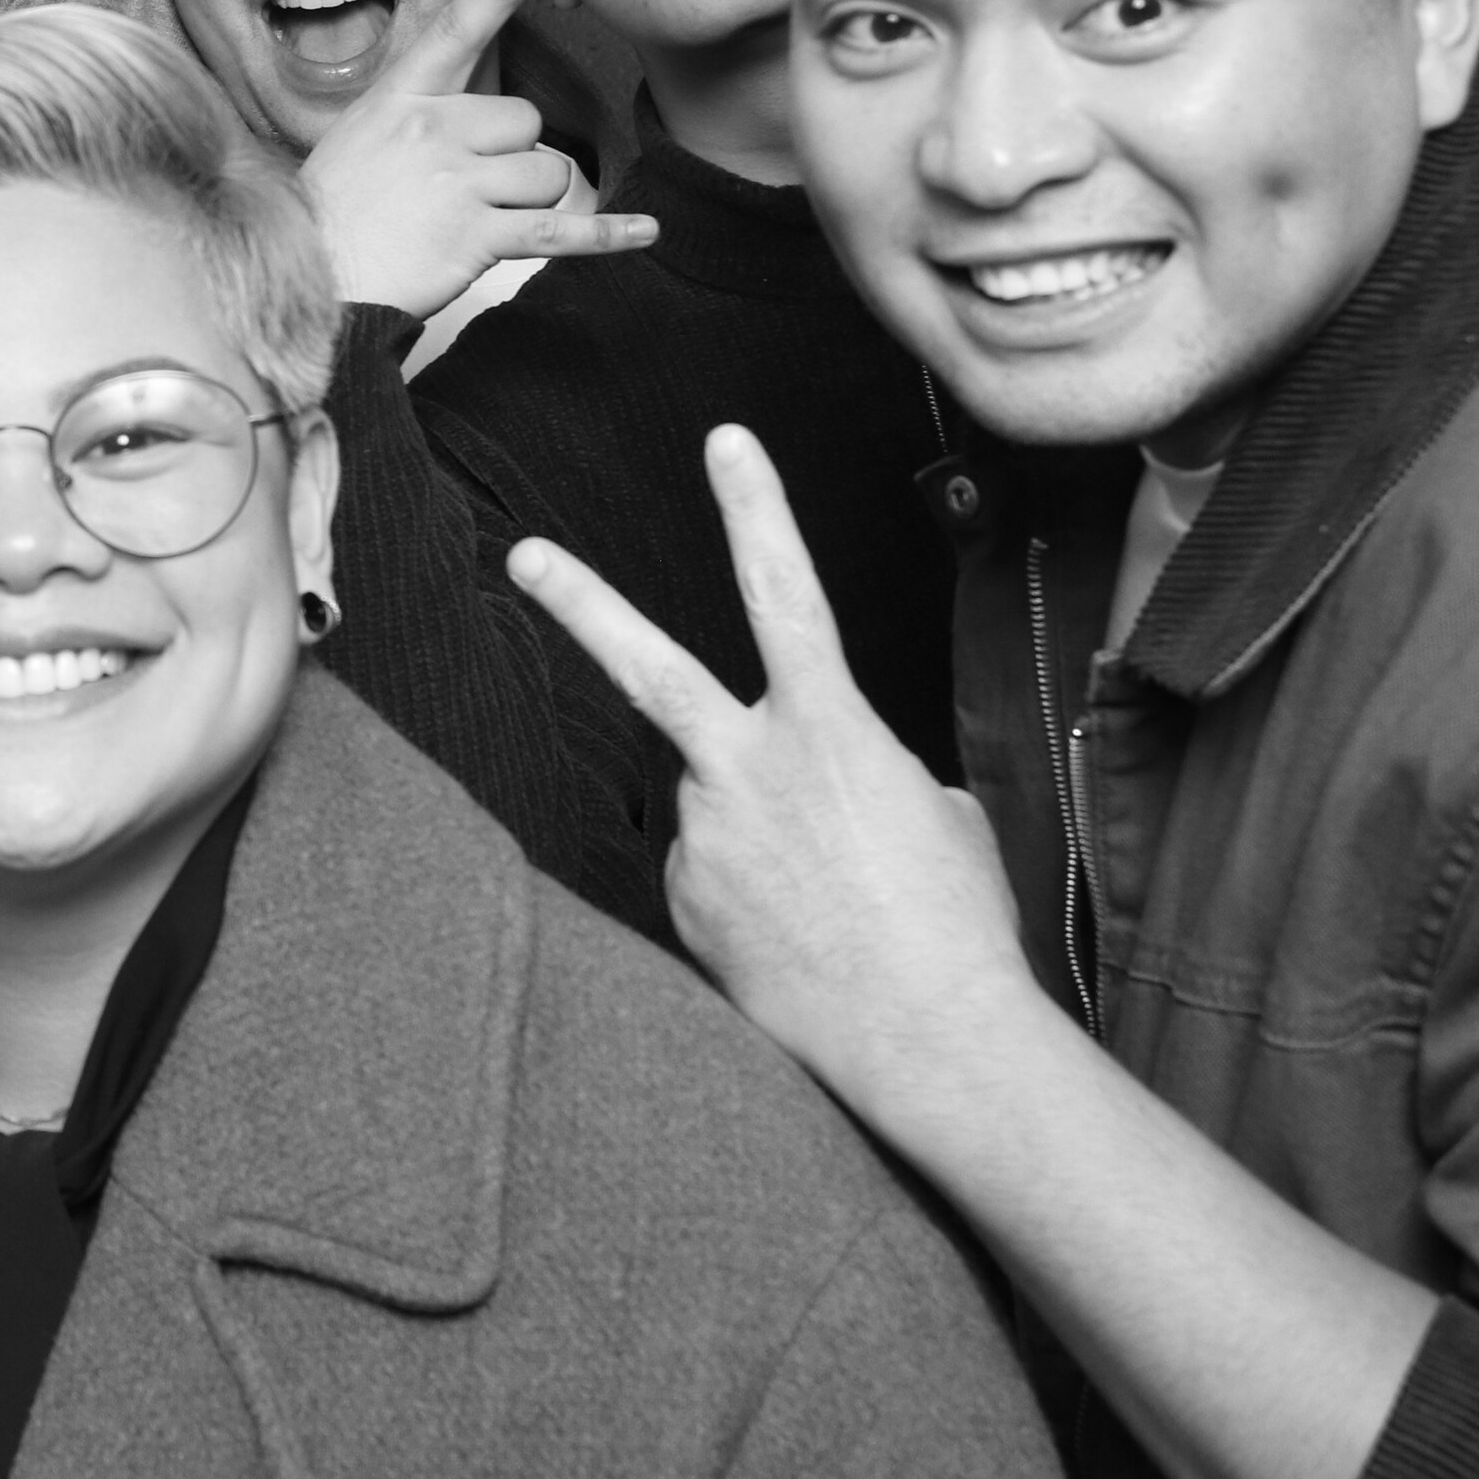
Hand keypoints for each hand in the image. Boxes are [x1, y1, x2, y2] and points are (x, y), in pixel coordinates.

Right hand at [300, 0, 656, 316]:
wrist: (316, 278)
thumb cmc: (335, 212)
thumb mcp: (361, 139)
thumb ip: (419, 117)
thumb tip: (490, 122)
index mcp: (400, 100)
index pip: (457, 31)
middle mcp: (433, 132)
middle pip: (524, 120)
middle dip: (514, 153)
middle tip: (467, 187)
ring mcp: (458, 183)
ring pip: (547, 172)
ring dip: (529, 199)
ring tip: (476, 221)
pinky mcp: (480, 237)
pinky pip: (561, 229)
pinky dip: (606, 235)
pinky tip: (644, 232)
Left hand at [507, 426, 1039, 1120]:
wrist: (931, 1038)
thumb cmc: (955, 925)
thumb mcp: (936, 817)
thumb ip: (864, 774)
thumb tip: (823, 787)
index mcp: (830, 729)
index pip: (787, 592)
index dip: (756, 510)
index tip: (726, 440)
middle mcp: (747, 768)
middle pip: (648, 669)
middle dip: (582, 603)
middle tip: (524, 554)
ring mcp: (702, 836)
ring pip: (710, 815)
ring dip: (756, 851)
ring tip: (824, 914)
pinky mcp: (679, 902)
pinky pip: (706, 883)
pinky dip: (744, 907)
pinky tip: (794, 947)